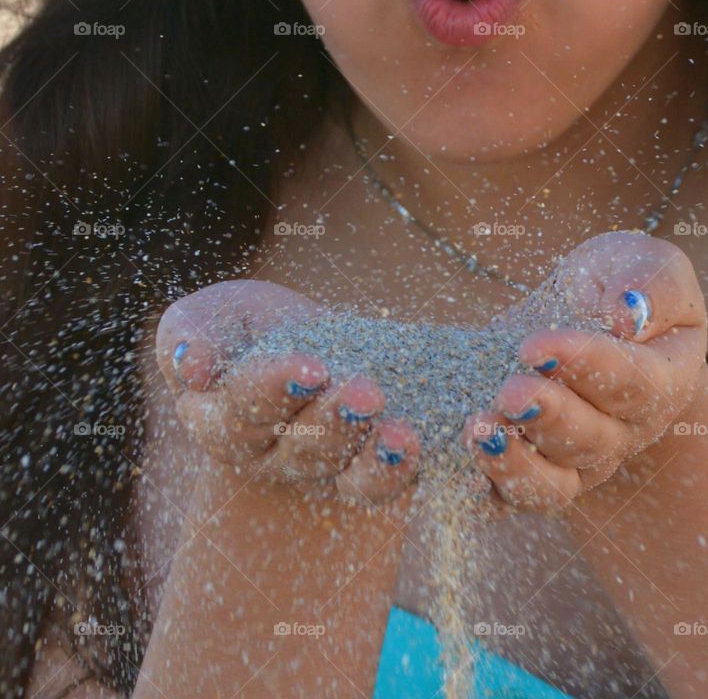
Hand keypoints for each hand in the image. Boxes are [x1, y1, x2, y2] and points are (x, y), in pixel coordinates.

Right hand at [155, 280, 420, 503]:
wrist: (305, 344)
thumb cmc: (249, 329)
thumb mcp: (214, 316)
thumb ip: (190, 334)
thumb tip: (192, 368)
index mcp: (221, 420)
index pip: (243, 411)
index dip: (275, 390)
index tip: (312, 366)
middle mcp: (271, 457)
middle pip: (301, 448)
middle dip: (335, 421)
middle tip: (366, 392)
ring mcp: (322, 471)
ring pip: (345, 475)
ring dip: (376, 456)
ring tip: (401, 434)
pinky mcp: (367, 473)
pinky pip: (382, 484)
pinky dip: (403, 467)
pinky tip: (423, 442)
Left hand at [463, 230, 706, 509]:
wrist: (585, 314)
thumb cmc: (617, 284)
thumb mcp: (645, 264)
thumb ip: (653, 284)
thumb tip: (629, 313)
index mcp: (661, 383)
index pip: (632, 384)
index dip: (584, 367)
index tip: (535, 345)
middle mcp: (621, 433)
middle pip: (591, 442)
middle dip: (547, 417)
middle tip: (509, 392)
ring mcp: (574, 461)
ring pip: (551, 485)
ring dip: (513, 462)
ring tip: (478, 430)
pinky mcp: (528, 471)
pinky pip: (507, 496)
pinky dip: (481, 487)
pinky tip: (453, 462)